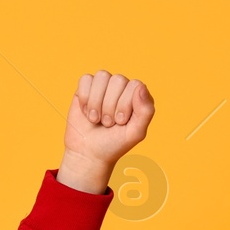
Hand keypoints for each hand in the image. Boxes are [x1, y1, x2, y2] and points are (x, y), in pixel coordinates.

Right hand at [57, 70, 154, 192]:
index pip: (135, 86)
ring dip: (96, 102)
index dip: (124, 104)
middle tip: (108, 123)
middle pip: (118, 80)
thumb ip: (145, 111)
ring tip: (96, 118)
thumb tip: (141, 86)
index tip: (120, 122)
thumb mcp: (135, 133)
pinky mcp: (86, 87)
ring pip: (102, 76)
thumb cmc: (114, 143)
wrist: (88, 152)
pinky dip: (85, 98)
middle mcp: (123, 88)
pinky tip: (86, 111)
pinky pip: (86, 79)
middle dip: (110, 106)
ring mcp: (104, 86)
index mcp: (138, 97)